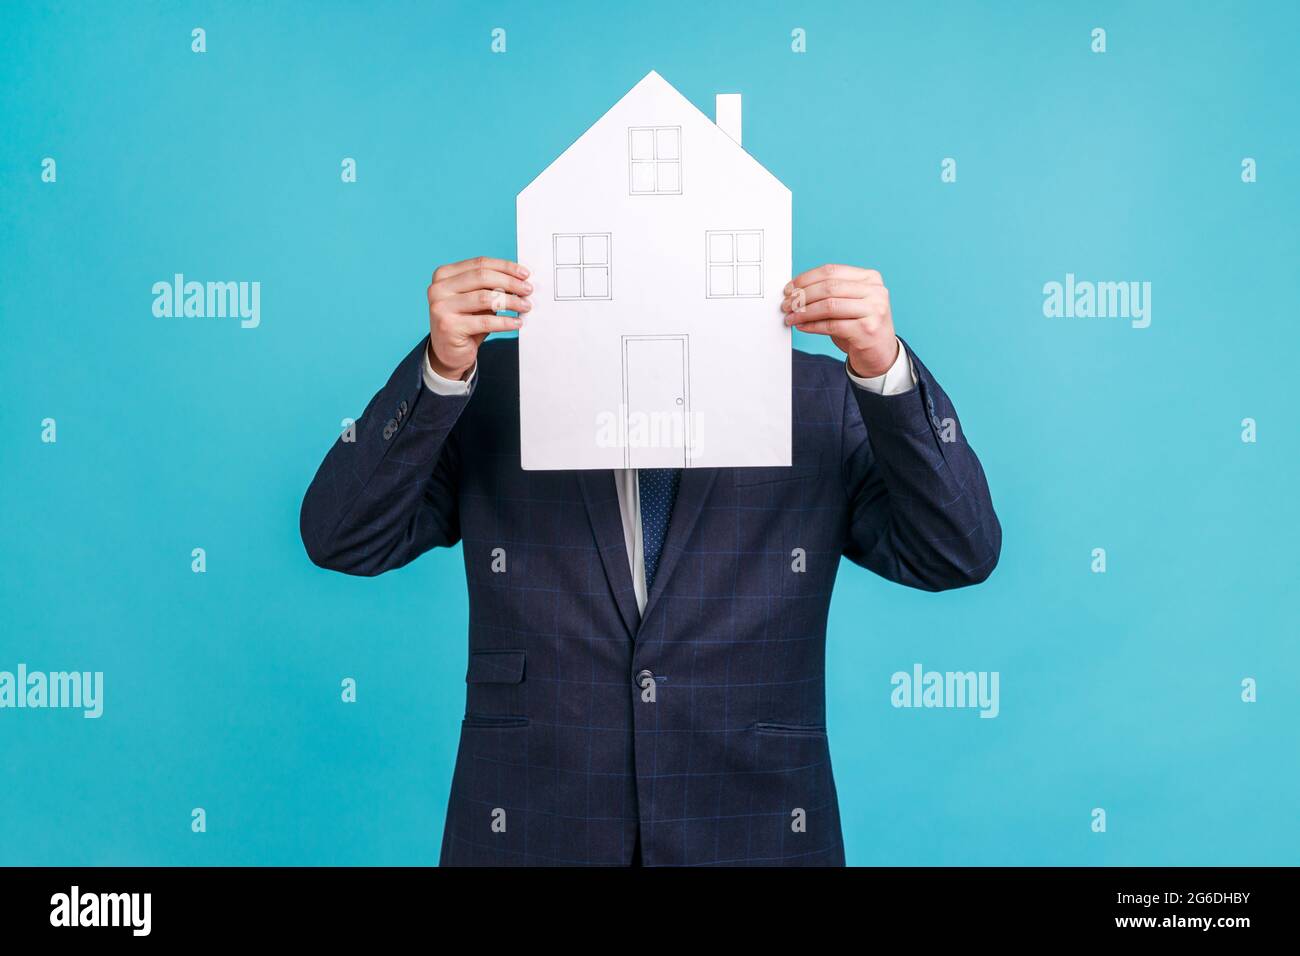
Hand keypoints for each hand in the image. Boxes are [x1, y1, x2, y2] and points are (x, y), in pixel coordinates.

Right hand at [426, 256, 532, 379]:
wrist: (448, 352)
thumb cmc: (466, 322)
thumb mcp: (477, 300)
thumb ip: (491, 286)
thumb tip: (520, 279)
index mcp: (444, 275)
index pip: (479, 264)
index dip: (505, 267)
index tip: (525, 273)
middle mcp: (438, 288)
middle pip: (482, 277)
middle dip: (510, 282)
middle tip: (528, 290)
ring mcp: (441, 307)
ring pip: (484, 298)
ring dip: (510, 302)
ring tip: (525, 306)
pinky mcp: (449, 327)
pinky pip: (485, 321)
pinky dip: (504, 322)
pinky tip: (517, 323)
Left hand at [781, 264, 897, 377]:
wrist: (881, 354)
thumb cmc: (860, 326)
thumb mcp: (849, 303)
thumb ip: (830, 293)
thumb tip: (796, 291)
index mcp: (870, 277)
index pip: (831, 271)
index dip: (806, 278)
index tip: (790, 288)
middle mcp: (875, 291)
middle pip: (829, 287)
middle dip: (802, 295)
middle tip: (786, 305)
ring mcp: (874, 310)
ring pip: (829, 305)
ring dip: (804, 311)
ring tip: (791, 317)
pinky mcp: (867, 330)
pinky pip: (831, 325)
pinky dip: (812, 326)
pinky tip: (802, 326)